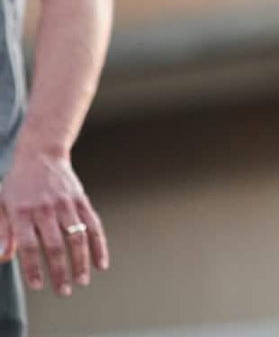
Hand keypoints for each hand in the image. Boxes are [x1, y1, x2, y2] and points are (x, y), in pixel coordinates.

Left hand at [0, 148, 107, 295]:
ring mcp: (67, 204)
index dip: (33, 267)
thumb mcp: (1, 205)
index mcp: (23, 212)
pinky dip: (99, 244)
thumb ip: (2, 232)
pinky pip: (93, 224)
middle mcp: (47, 208)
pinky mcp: (82, 200)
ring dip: (81, 261)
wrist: (42, 154)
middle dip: (60, 271)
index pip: (29, 245)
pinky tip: (101, 262)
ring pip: (77, 236)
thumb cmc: (18, 185)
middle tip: (63, 291)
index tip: (37, 286)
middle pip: (55, 245)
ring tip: (82, 281)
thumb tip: (3, 258)